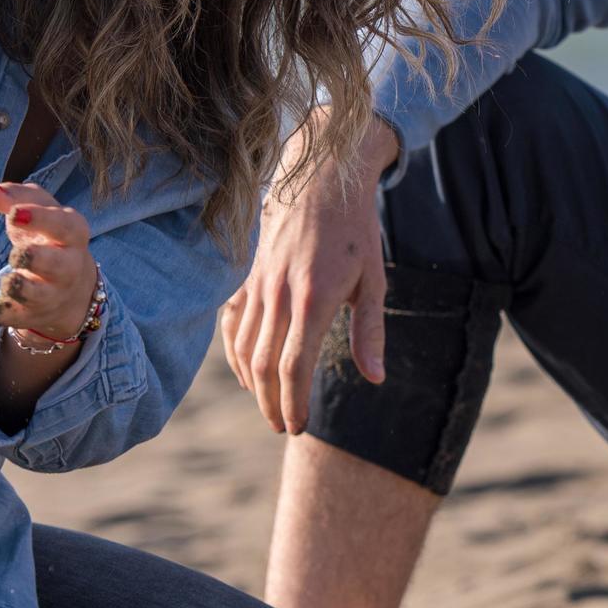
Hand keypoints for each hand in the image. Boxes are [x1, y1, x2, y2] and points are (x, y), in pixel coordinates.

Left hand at [0, 182, 99, 341]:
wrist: (71, 288)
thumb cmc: (49, 238)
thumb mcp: (38, 212)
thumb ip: (14, 197)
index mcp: (72, 233)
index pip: (62, 225)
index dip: (39, 219)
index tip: (12, 214)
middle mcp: (68, 265)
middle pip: (58, 265)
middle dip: (37, 259)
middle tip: (17, 254)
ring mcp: (51, 293)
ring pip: (40, 296)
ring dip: (21, 288)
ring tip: (9, 280)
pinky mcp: (32, 314)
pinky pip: (16, 318)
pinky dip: (0, 315)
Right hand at [219, 109, 397, 433]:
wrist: (322, 180)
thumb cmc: (357, 231)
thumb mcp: (374, 280)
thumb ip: (370, 331)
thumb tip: (375, 378)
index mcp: (313, 298)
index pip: (294, 366)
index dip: (293, 402)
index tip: (297, 426)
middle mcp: (279, 295)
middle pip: (265, 365)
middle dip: (271, 403)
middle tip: (283, 427)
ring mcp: (258, 285)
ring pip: (244, 348)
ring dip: (253, 384)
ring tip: (268, 406)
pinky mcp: (248, 276)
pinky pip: (232, 323)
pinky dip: (235, 354)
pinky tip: (247, 372)